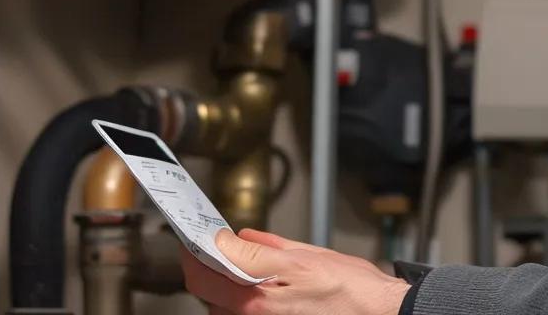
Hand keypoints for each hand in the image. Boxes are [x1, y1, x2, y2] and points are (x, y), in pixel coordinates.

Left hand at [182, 228, 410, 314]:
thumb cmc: (354, 293)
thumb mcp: (306, 256)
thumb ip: (262, 248)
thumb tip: (236, 239)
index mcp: (257, 300)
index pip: (200, 276)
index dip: (193, 253)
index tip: (195, 239)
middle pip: (210, 295)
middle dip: (212, 270)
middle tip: (222, 249)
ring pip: (226, 308)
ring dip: (228, 288)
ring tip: (249, 271)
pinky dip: (246, 300)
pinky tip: (266, 289)